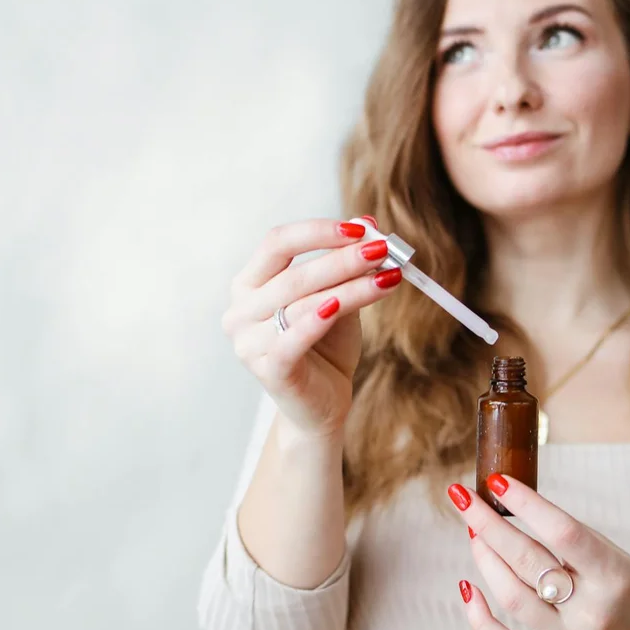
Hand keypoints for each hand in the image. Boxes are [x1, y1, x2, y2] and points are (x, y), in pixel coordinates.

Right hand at [221, 216, 401, 435]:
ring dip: (350, 286)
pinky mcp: (269, 370)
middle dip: (342, 259)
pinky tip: (344, 304)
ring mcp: (249, 343)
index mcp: (249, 284)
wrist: (322, 407)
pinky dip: (319, 319)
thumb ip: (345, 264)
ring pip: (302, 304)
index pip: (277, 243)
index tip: (360, 228)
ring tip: (388, 276)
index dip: (318, 231)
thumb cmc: (325, 348)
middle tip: (381, 250)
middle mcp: (240, 311)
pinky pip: (294, 339)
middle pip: (293, 274)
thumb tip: (369, 222)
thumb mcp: (337, 298)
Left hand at [447, 474, 629, 629]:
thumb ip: (567, 537)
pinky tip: (466, 587)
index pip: (563, 532)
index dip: (526, 503)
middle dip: (487, 524)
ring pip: (510, 596)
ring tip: (473, 531)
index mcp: (614, 577)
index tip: (498, 481)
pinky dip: (478, 616)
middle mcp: (591, 612)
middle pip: (526, 561)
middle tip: (463, 497)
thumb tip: (511, 505)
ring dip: (484, 557)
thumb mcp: (614, 556)